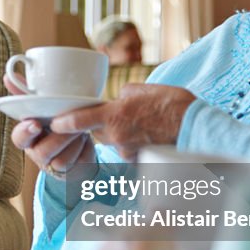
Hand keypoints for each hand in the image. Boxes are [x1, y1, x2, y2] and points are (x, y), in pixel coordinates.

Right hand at [7, 75, 95, 177]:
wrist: (77, 142)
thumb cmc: (56, 121)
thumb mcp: (44, 107)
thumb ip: (26, 93)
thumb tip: (8, 75)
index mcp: (28, 137)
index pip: (19, 139)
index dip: (26, 132)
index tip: (36, 123)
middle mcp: (37, 153)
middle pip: (42, 152)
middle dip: (59, 138)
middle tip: (72, 126)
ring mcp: (53, 166)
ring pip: (60, 162)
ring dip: (74, 144)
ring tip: (82, 131)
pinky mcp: (70, 173)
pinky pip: (77, 166)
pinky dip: (85, 151)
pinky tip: (87, 141)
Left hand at [50, 84, 195, 160]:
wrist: (194, 126)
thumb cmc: (171, 104)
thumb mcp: (142, 89)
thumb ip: (121, 96)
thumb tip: (116, 101)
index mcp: (114, 115)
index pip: (80, 121)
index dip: (64, 123)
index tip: (54, 124)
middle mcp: (116, 135)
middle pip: (97, 131)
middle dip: (101, 124)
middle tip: (119, 115)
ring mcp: (126, 150)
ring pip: (113, 141)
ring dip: (119, 133)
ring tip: (141, 124)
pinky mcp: (138, 160)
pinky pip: (127, 150)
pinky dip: (133, 144)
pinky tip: (149, 135)